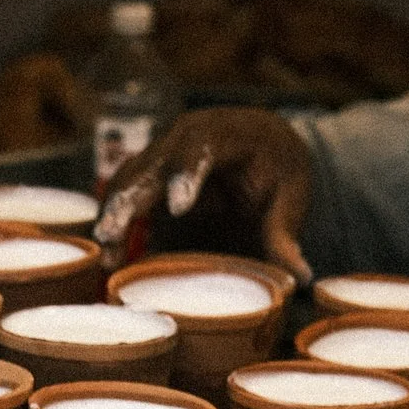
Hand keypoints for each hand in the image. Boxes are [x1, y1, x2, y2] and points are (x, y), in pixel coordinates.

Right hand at [95, 107, 313, 279]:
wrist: (261, 143)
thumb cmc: (278, 169)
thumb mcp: (291, 198)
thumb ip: (286, 235)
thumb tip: (302, 276)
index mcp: (228, 132)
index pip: (203, 146)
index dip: (187, 173)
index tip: (179, 208)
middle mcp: (186, 135)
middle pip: (153, 162)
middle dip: (131, 198)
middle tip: (114, 233)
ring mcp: (163, 150)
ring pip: (129, 176)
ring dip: (114, 213)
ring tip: (107, 254)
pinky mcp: (149, 171)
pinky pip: (123, 191)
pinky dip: (114, 220)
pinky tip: (107, 255)